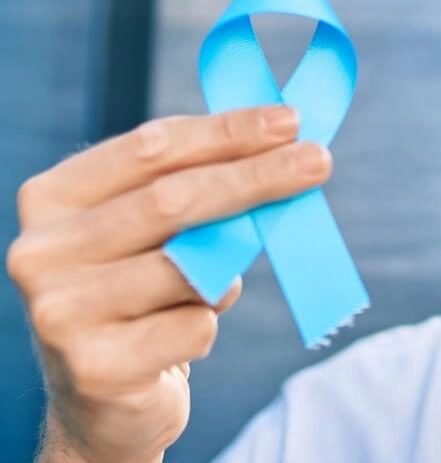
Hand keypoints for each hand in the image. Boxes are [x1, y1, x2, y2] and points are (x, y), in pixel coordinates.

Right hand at [5, 106, 331, 462]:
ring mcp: (61, 312)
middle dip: (257, 176)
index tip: (291, 121)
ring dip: (229, 271)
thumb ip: (199, 190)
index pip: (152, 148)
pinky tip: (182, 336)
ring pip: (190, 269)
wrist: (102, 399)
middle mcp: (40, 251)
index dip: (227, 131)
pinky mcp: (96, 368)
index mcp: (53, 199)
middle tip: (319, 160)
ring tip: (215, 288)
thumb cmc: (142, 294)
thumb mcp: (156, 233)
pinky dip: (209, 324)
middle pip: (173, 200)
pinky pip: (196, 328)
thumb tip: (286, 148)